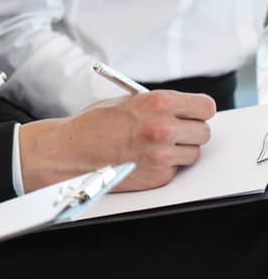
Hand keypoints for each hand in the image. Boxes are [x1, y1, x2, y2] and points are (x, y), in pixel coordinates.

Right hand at [19, 91, 213, 192]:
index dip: (198, 110)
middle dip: (191, 130)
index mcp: (159, 104)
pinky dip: (166, 164)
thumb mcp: (129, 101)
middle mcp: (164, 129)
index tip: (194, 113)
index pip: (206, 107)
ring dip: (182, 149)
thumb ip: (159, 105)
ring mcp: (163, 156)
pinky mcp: (159, 176)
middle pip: (204, 132)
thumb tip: (182, 110)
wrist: (72, 151)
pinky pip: (176, 168)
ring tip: (158, 145)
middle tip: (175, 130)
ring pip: (194, 153)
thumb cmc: (94, 124)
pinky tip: (146, 158)